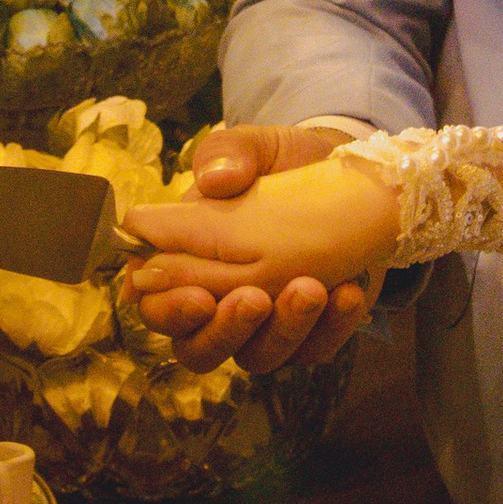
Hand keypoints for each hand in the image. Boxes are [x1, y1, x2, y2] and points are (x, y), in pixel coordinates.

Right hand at [124, 155, 400, 374]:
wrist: (349, 175)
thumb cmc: (282, 165)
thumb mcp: (254, 146)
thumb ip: (226, 154)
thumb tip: (214, 180)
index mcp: (184, 260)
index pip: (154, 305)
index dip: (167, 310)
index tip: (199, 296)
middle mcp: (218, 302)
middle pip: (197, 349)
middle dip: (222, 331)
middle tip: (254, 298)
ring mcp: (264, 324)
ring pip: (257, 357)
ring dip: (282, 330)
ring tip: (310, 287)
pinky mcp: (310, 331)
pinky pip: (314, 350)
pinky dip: (330, 327)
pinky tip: (348, 292)